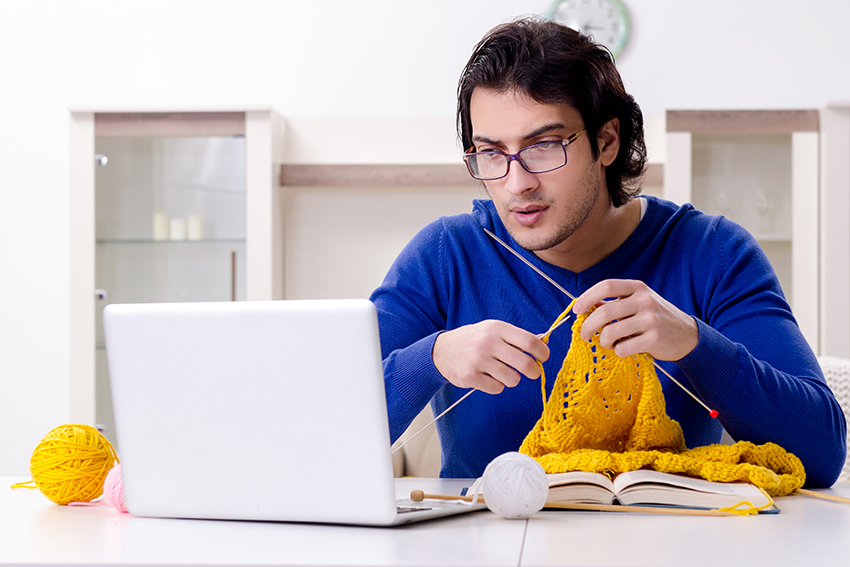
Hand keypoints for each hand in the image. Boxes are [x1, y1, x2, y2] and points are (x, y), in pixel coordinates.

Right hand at [432, 320, 549, 393]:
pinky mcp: (471, 376)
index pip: (530, 342)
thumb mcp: (493, 330)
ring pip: (513, 379)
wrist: (441, 350)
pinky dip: (497, 385)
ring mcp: (478, 360)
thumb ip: (517, 337)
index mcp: (497, 328)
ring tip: (504, 373)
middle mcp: (488, 343)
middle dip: (534, 371)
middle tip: (533, 372)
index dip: (542, 352)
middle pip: (525, 363)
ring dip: (513, 379)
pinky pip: (497, 388)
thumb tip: (544, 342)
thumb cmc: (474, 339)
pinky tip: (489, 377)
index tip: (543, 357)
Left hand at [572, 279, 697, 360]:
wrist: (687, 335)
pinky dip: (618, 351)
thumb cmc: (655, 318)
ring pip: (611, 332)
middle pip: (604, 312)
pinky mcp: (655, 339)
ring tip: (608, 343)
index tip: (577, 310)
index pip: (606, 286)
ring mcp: (651, 319)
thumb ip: (614, 303)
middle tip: (584, 335)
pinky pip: (623, 348)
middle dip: (588, 326)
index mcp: (637, 288)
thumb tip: (584, 306)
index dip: (587, 297)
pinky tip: (624, 349)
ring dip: (603, 341)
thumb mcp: (637, 303)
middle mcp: (645, 300)